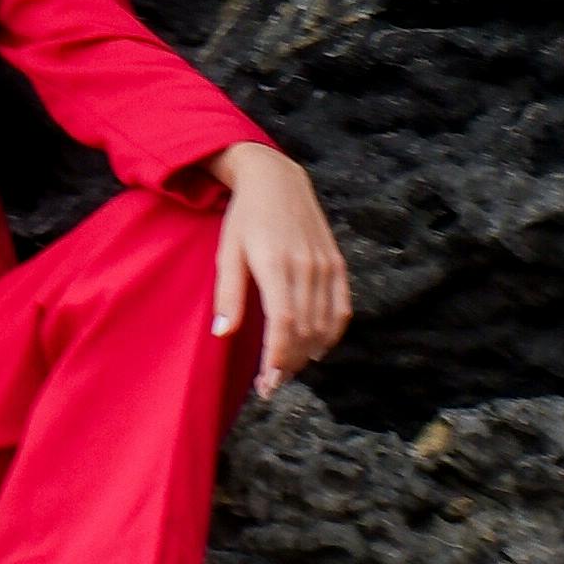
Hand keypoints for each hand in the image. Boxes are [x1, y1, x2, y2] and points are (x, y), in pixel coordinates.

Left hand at [211, 140, 351, 393]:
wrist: (277, 180)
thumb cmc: (244, 218)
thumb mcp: (227, 251)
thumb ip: (228, 294)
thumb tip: (222, 333)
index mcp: (274, 263)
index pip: (283, 322)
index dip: (277, 358)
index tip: (266, 384)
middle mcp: (305, 266)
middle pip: (304, 330)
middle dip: (288, 364)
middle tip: (271, 384)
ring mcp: (325, 264)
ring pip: (323, 324)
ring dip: (307, 354)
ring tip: (287, 370)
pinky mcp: (337, 263)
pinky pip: (341, 308)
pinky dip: (331, 334)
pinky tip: (315, 350)